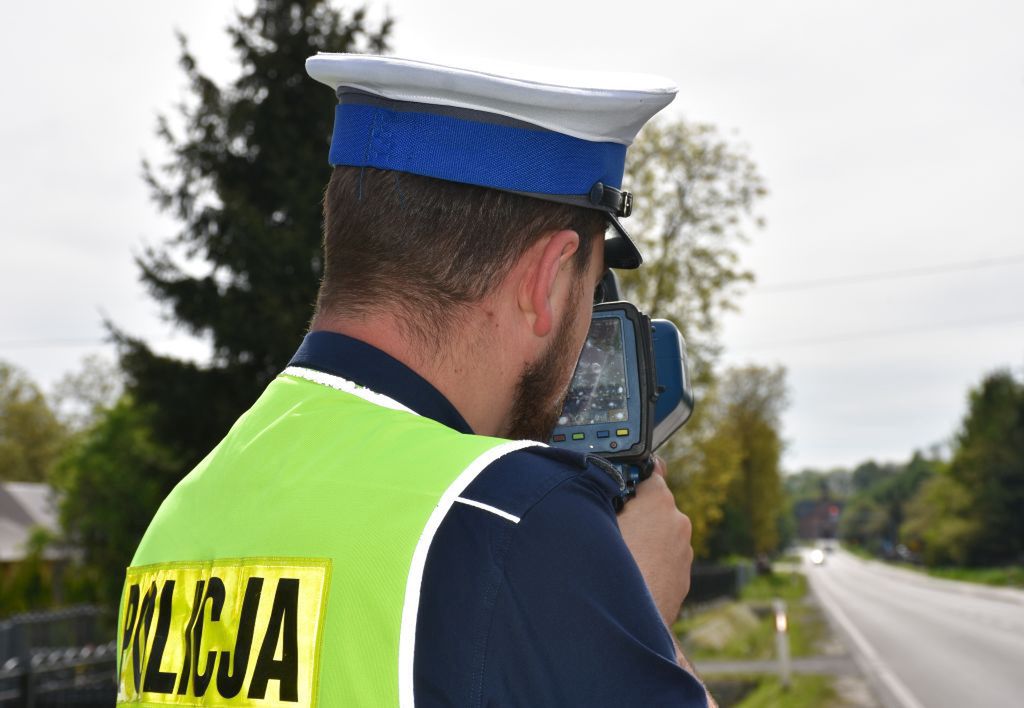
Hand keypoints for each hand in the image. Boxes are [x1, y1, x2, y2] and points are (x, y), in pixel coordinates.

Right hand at [616, 457, 693, 625]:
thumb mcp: (598, 521)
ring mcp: (684, 551)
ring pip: (661, 534)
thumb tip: (604, 485)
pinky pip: (666, 559)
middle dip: (637, 513)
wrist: (631, 622)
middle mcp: (678, 523)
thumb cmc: (610, 569)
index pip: (650, 473)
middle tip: (613, 528)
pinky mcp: (684, 576)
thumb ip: (606, 496)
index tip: (620, 489)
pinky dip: (652, 562)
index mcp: (658, 502)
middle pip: (655, 506)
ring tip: (621, 558)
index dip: (631, 480)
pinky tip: (632, 575)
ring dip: (645, 540)